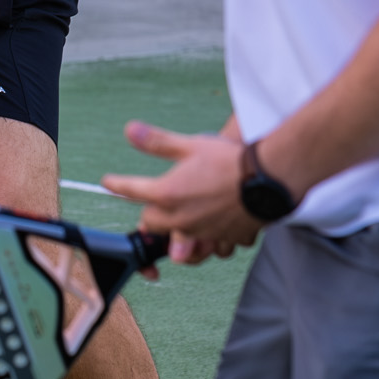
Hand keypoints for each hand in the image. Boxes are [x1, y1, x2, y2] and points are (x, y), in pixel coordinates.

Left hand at [103, 122, 261, 265]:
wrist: (269, 177)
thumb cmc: (230, 160)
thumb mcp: (190, 145)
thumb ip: (157, 142)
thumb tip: (130, 130)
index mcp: (167, 193)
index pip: (131, 191)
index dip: (118, 184)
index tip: (109, 182)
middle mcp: (180, 218)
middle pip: (152, 222)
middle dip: (150, 214)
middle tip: (154, 202)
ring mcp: (202, 232)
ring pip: (179, 240)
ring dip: (177, 232)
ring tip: (183, 220)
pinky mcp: (224, 239)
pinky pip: (212, 247)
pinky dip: (211, 239)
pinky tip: (215, 227)